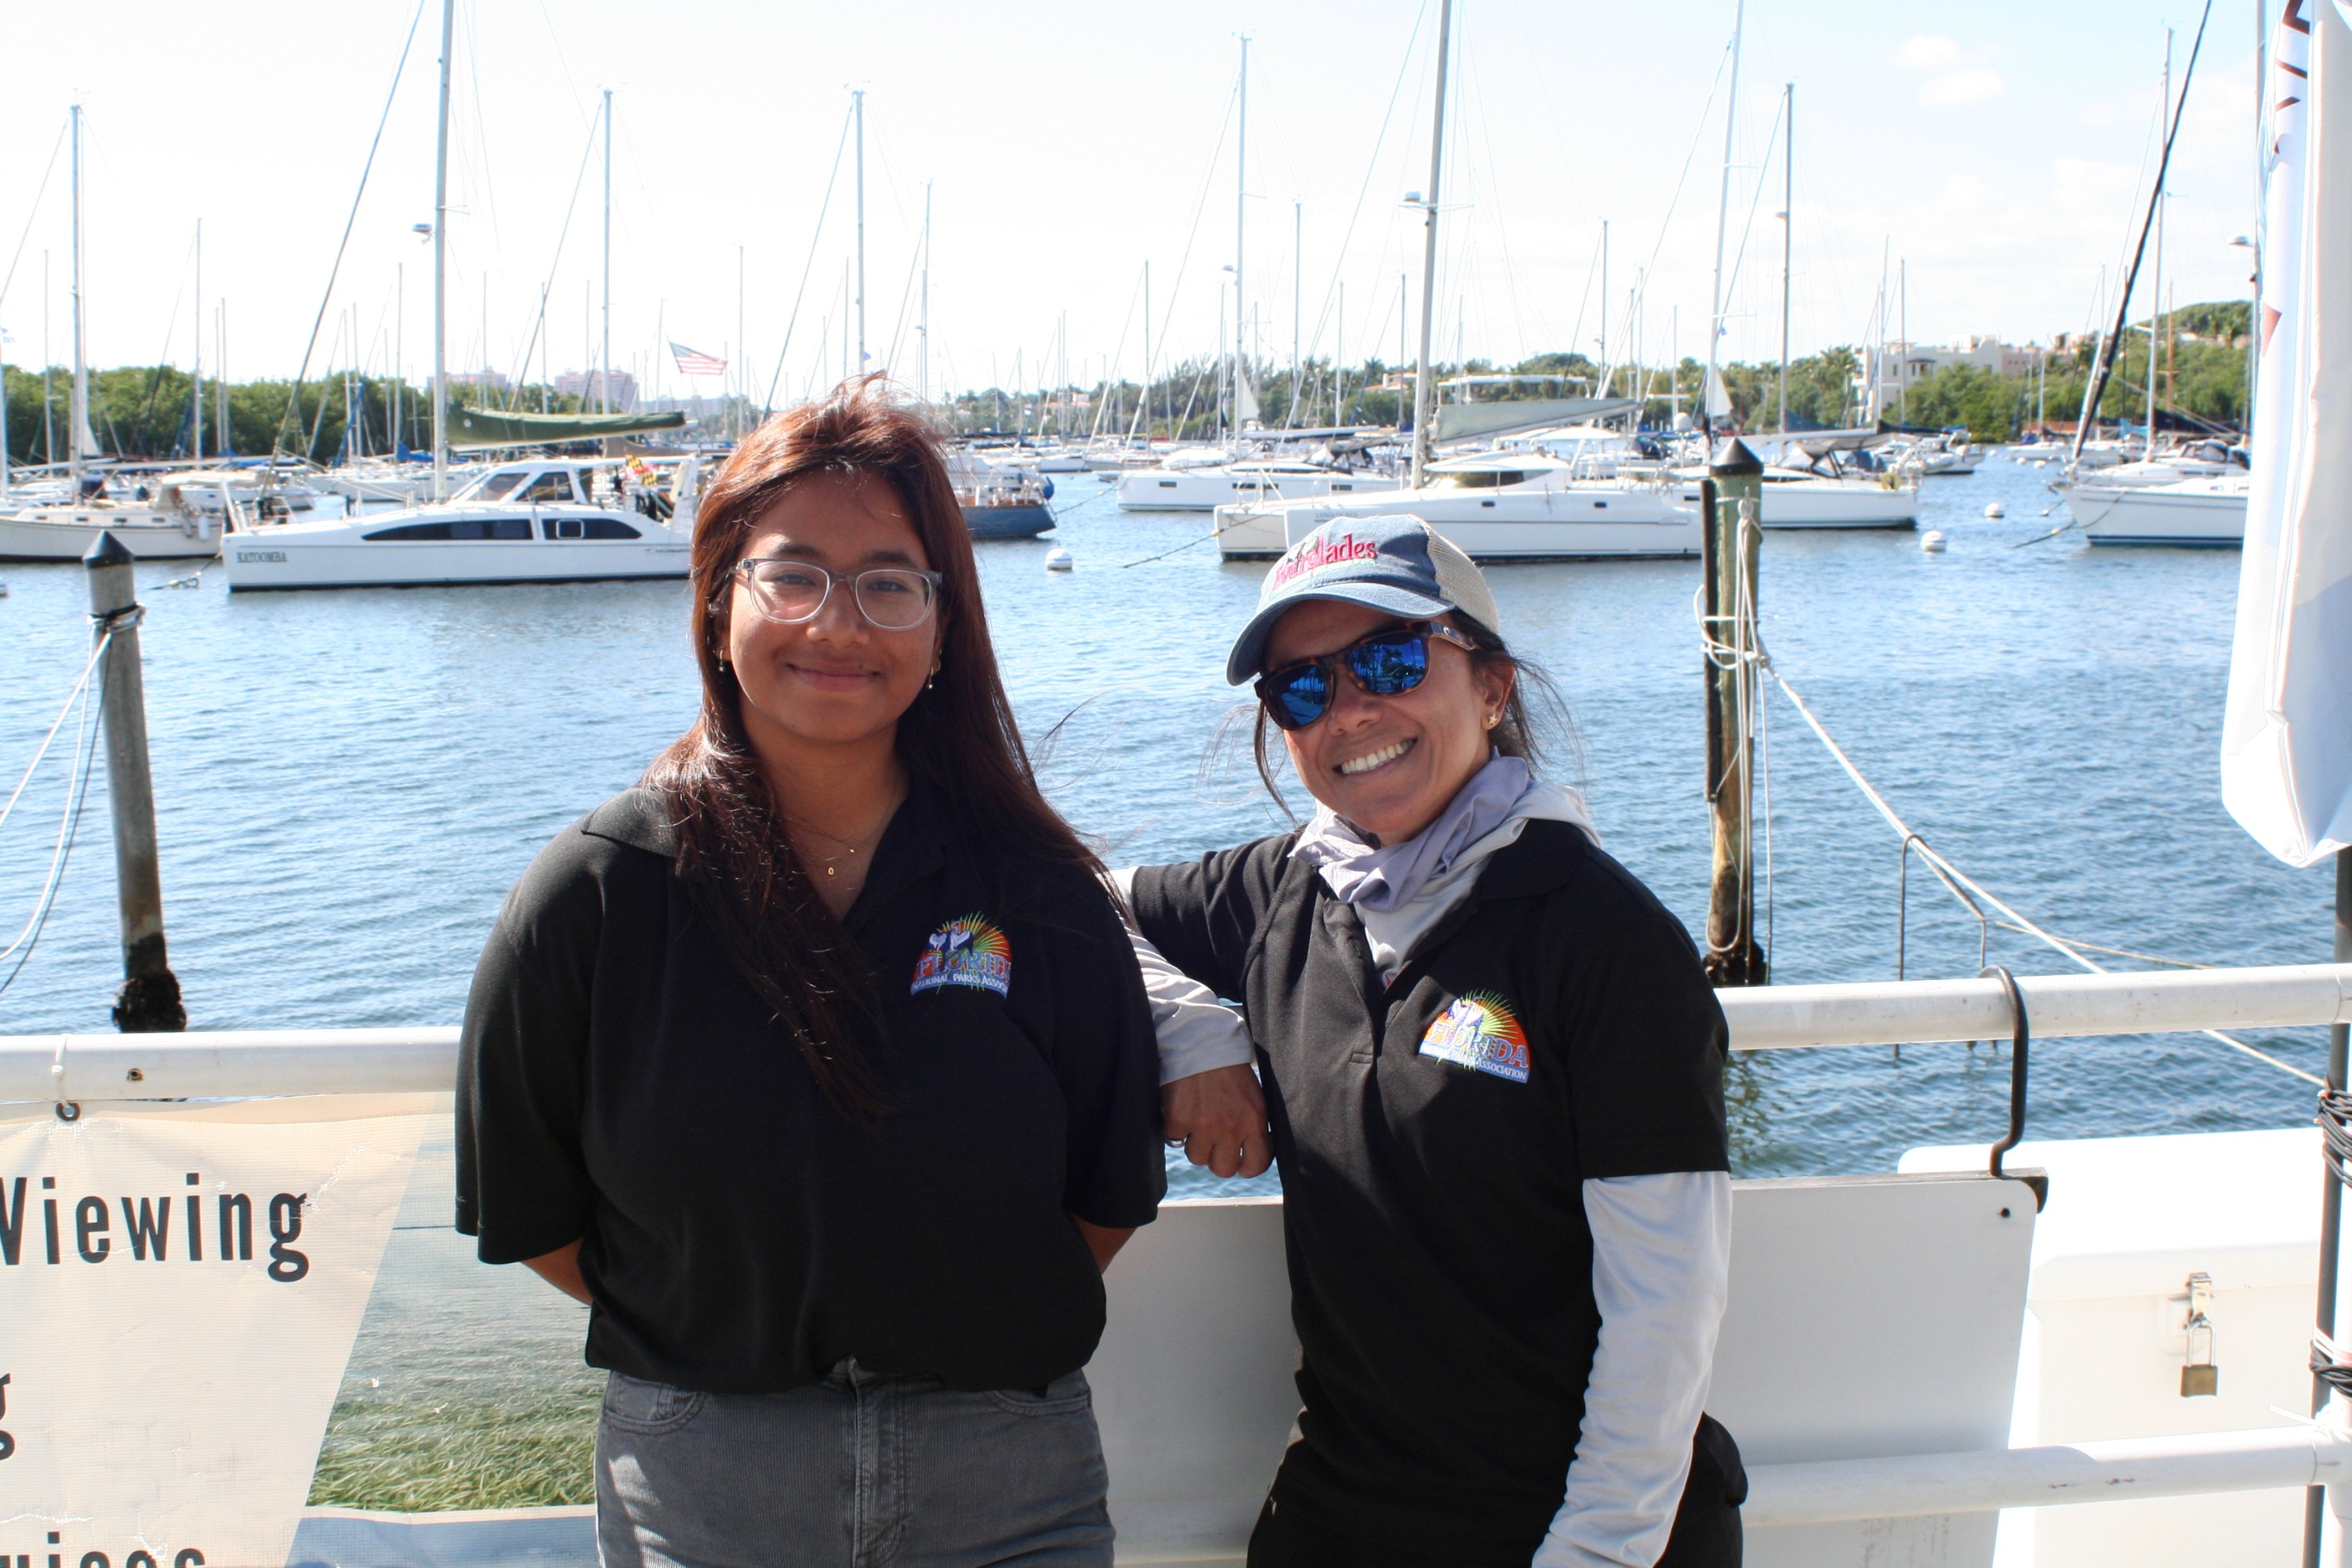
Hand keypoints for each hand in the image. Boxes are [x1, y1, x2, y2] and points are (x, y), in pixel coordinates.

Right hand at [1161, 1063, 1271, 1178]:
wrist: (1202, 1043)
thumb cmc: (1230, 1071)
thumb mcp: (1254, 1098)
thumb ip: (1254, 1127)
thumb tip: (1250, 1153)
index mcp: (1253, 1121)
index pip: (1256, 1165)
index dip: (1248, 1167)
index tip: (1241, 1161)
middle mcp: (1229, 1127)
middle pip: (1224, 1169)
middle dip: (1219, 1159)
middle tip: (1216, 1144)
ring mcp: (1202, 1125)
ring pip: (1198, 1158)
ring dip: (1197, 1144)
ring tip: (1198, 1123)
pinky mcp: (1178, 1119)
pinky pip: (1175, 1140)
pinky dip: (1177, 1129)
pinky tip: (1184, 1111)